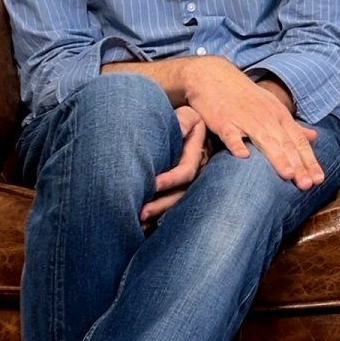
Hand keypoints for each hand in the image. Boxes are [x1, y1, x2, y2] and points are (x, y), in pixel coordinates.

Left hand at [140, 104, 208, 222]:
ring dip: (159, 214)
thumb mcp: (187, 114)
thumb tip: (179, 128)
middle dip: (162, 204)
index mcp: (200, 154)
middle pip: (182, 194)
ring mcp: (192, 184)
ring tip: (139, 224)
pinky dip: (159, 217)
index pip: (186, 171)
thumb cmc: (183, 118)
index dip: (170, 179)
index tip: (152, 184)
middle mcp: (199, 173)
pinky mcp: (183, 190)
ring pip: (177, 204)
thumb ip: (183, 120)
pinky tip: (143, 227)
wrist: (186, 124)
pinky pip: (173, 207)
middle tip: (141, 213)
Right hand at [183, 60, 325, 188]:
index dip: (309, 161)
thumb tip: (315, 137)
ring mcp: (245, 119)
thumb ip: (293, 126)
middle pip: (286, 144)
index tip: (319, 180)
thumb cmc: (246, 97)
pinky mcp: (224, 121)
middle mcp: (267, 118)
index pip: (299, 141)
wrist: (215, 77)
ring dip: (278, 157)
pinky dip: (237, 144)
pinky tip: (244, 157)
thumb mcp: (273, 107)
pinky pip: (231, 135)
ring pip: (265, 140)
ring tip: (288, 175)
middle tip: (308, 185)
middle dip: (298, 165)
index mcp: (280, 116)